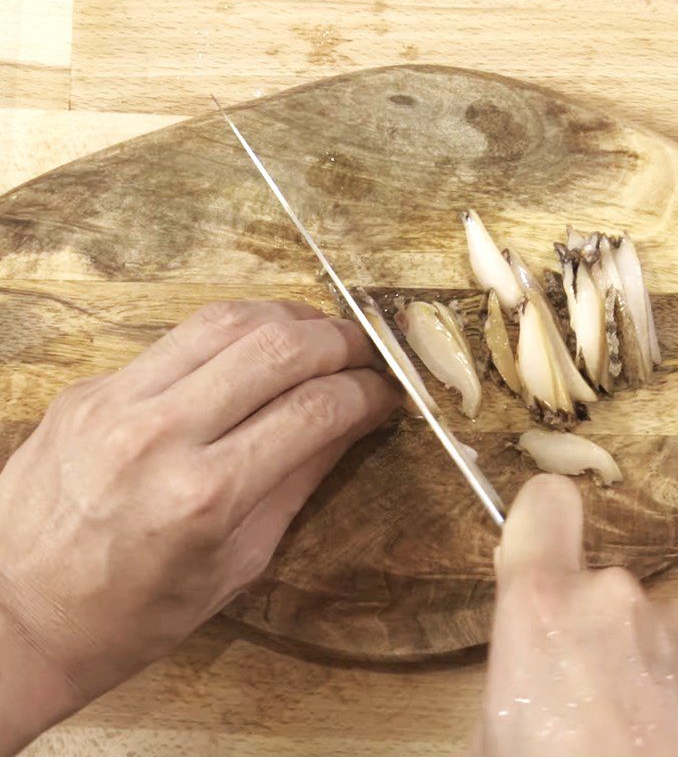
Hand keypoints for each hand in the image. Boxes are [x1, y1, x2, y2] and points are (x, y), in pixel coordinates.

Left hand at [0, 300, 398, 753]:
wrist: (15, 611)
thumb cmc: (134, 613)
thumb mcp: (237, 564)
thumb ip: (298, 482)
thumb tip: (351, 424)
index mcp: (205, 497)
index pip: (313, 411)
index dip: (365, 393)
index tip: (386, 393)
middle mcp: (161, 434)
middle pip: (277, 348)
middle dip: (339, 340)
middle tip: (364, 352)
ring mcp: (118, 400)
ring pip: (227, 321)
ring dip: (289, 318)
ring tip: (319, 335)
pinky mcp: (93, 385)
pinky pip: (180, 335)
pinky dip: (235, 329)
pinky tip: (258, 345)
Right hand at [474, 475, 677, 756]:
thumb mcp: (497, 731)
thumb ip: (517, 660)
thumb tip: (536, 646)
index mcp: (542, 607)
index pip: (544, 503)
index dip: (538, 522)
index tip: (537, 551)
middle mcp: (615, 598)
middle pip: (593, 582)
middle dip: (587, 626)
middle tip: (581, 697)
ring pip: (643, 620)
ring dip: (636, 657)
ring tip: (634, 731)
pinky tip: (675, 741)